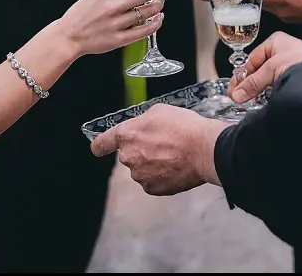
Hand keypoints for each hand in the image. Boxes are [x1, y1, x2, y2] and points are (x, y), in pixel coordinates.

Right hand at [59, 0, 177, 56]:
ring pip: (149, 11)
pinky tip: (159, 18)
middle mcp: (113, 4)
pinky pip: (145, 30)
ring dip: (159, 4)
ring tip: (161, 1)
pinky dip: (156, 23)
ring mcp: (117, 22)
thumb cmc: (83, 11)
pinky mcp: (119, 38)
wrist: (68, 35)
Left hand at [90, 104, 226, 194]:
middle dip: (142, 151)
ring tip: (174, 155)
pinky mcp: (153, 189)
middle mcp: (128, 157)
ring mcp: (140, 176)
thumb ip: (143, 122)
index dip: (100, 145)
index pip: (103, 143)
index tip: (97, 149)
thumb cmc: (183, 127)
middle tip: (163, 144)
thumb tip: (142, 129)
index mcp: (126, 135)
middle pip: (130, 155)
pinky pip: (153, 182)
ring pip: (142, 169)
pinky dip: (162, 176)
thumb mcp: (159, 111)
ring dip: (153, 164)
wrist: (203, 149)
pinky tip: (176, 167)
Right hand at [228, 31, 301, 103]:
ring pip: (266, 81)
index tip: (233, 91)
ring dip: (258, 92)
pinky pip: (276, 88)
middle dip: (248, 86)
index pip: (250, 60)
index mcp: (274, 42)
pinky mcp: (295, 80)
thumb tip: (237, 94)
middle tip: (238, 98)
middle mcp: (281, 53)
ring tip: (249, 103)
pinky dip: (269, 95)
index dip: (241, 76)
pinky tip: (264, 103)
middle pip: (258, 72)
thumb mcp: (272, 70)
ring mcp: (288, 67)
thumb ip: (253, 82)